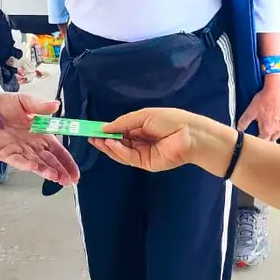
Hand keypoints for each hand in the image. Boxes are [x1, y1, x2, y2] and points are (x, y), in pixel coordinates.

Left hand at [0, 92, 79, 184]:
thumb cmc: (4, 104)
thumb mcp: (25, 101)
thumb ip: (40, 105)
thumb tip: (56, 105)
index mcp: (41, 133)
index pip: (57, 150)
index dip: (67, 161)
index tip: (75, 171)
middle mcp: (32, 145)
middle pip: (49, 161)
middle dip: (60, 171)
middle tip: (69, 180)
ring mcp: (19, 150)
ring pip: (36, 163)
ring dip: (46, 170)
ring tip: (56, 177)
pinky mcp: (6, 153)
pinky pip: (17, 160)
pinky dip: (26, 164)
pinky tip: (35, 167)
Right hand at [89, 107, 231, 174]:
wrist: (189, 134)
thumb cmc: (170, 120)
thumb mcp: (144, 115)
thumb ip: (124, 122)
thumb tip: (106, 127)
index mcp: (141, 128)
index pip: (120, 131)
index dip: (106, 130)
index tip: (93, 129)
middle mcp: (140, 142)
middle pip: (118, 143)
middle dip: (103, 140)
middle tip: (89, 136)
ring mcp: (143, 154)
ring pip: (121, 152)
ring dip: (108, 146)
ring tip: (97, 140)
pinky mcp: (146, 163)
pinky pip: (128, 158)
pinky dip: (118, 151)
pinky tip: (110, 143)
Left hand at [237, 72, 279, 140]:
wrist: (277, 88)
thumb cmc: (265, 98)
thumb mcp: (251, 110)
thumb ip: (244, 121)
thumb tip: (239, 128)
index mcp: (267, 130)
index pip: (263, 142)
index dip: (258, 139)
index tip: (257, 135)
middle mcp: (278, 130)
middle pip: (272, 139)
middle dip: (267, 137)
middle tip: (263, 130)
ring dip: (277, 133)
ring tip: (272, 126)